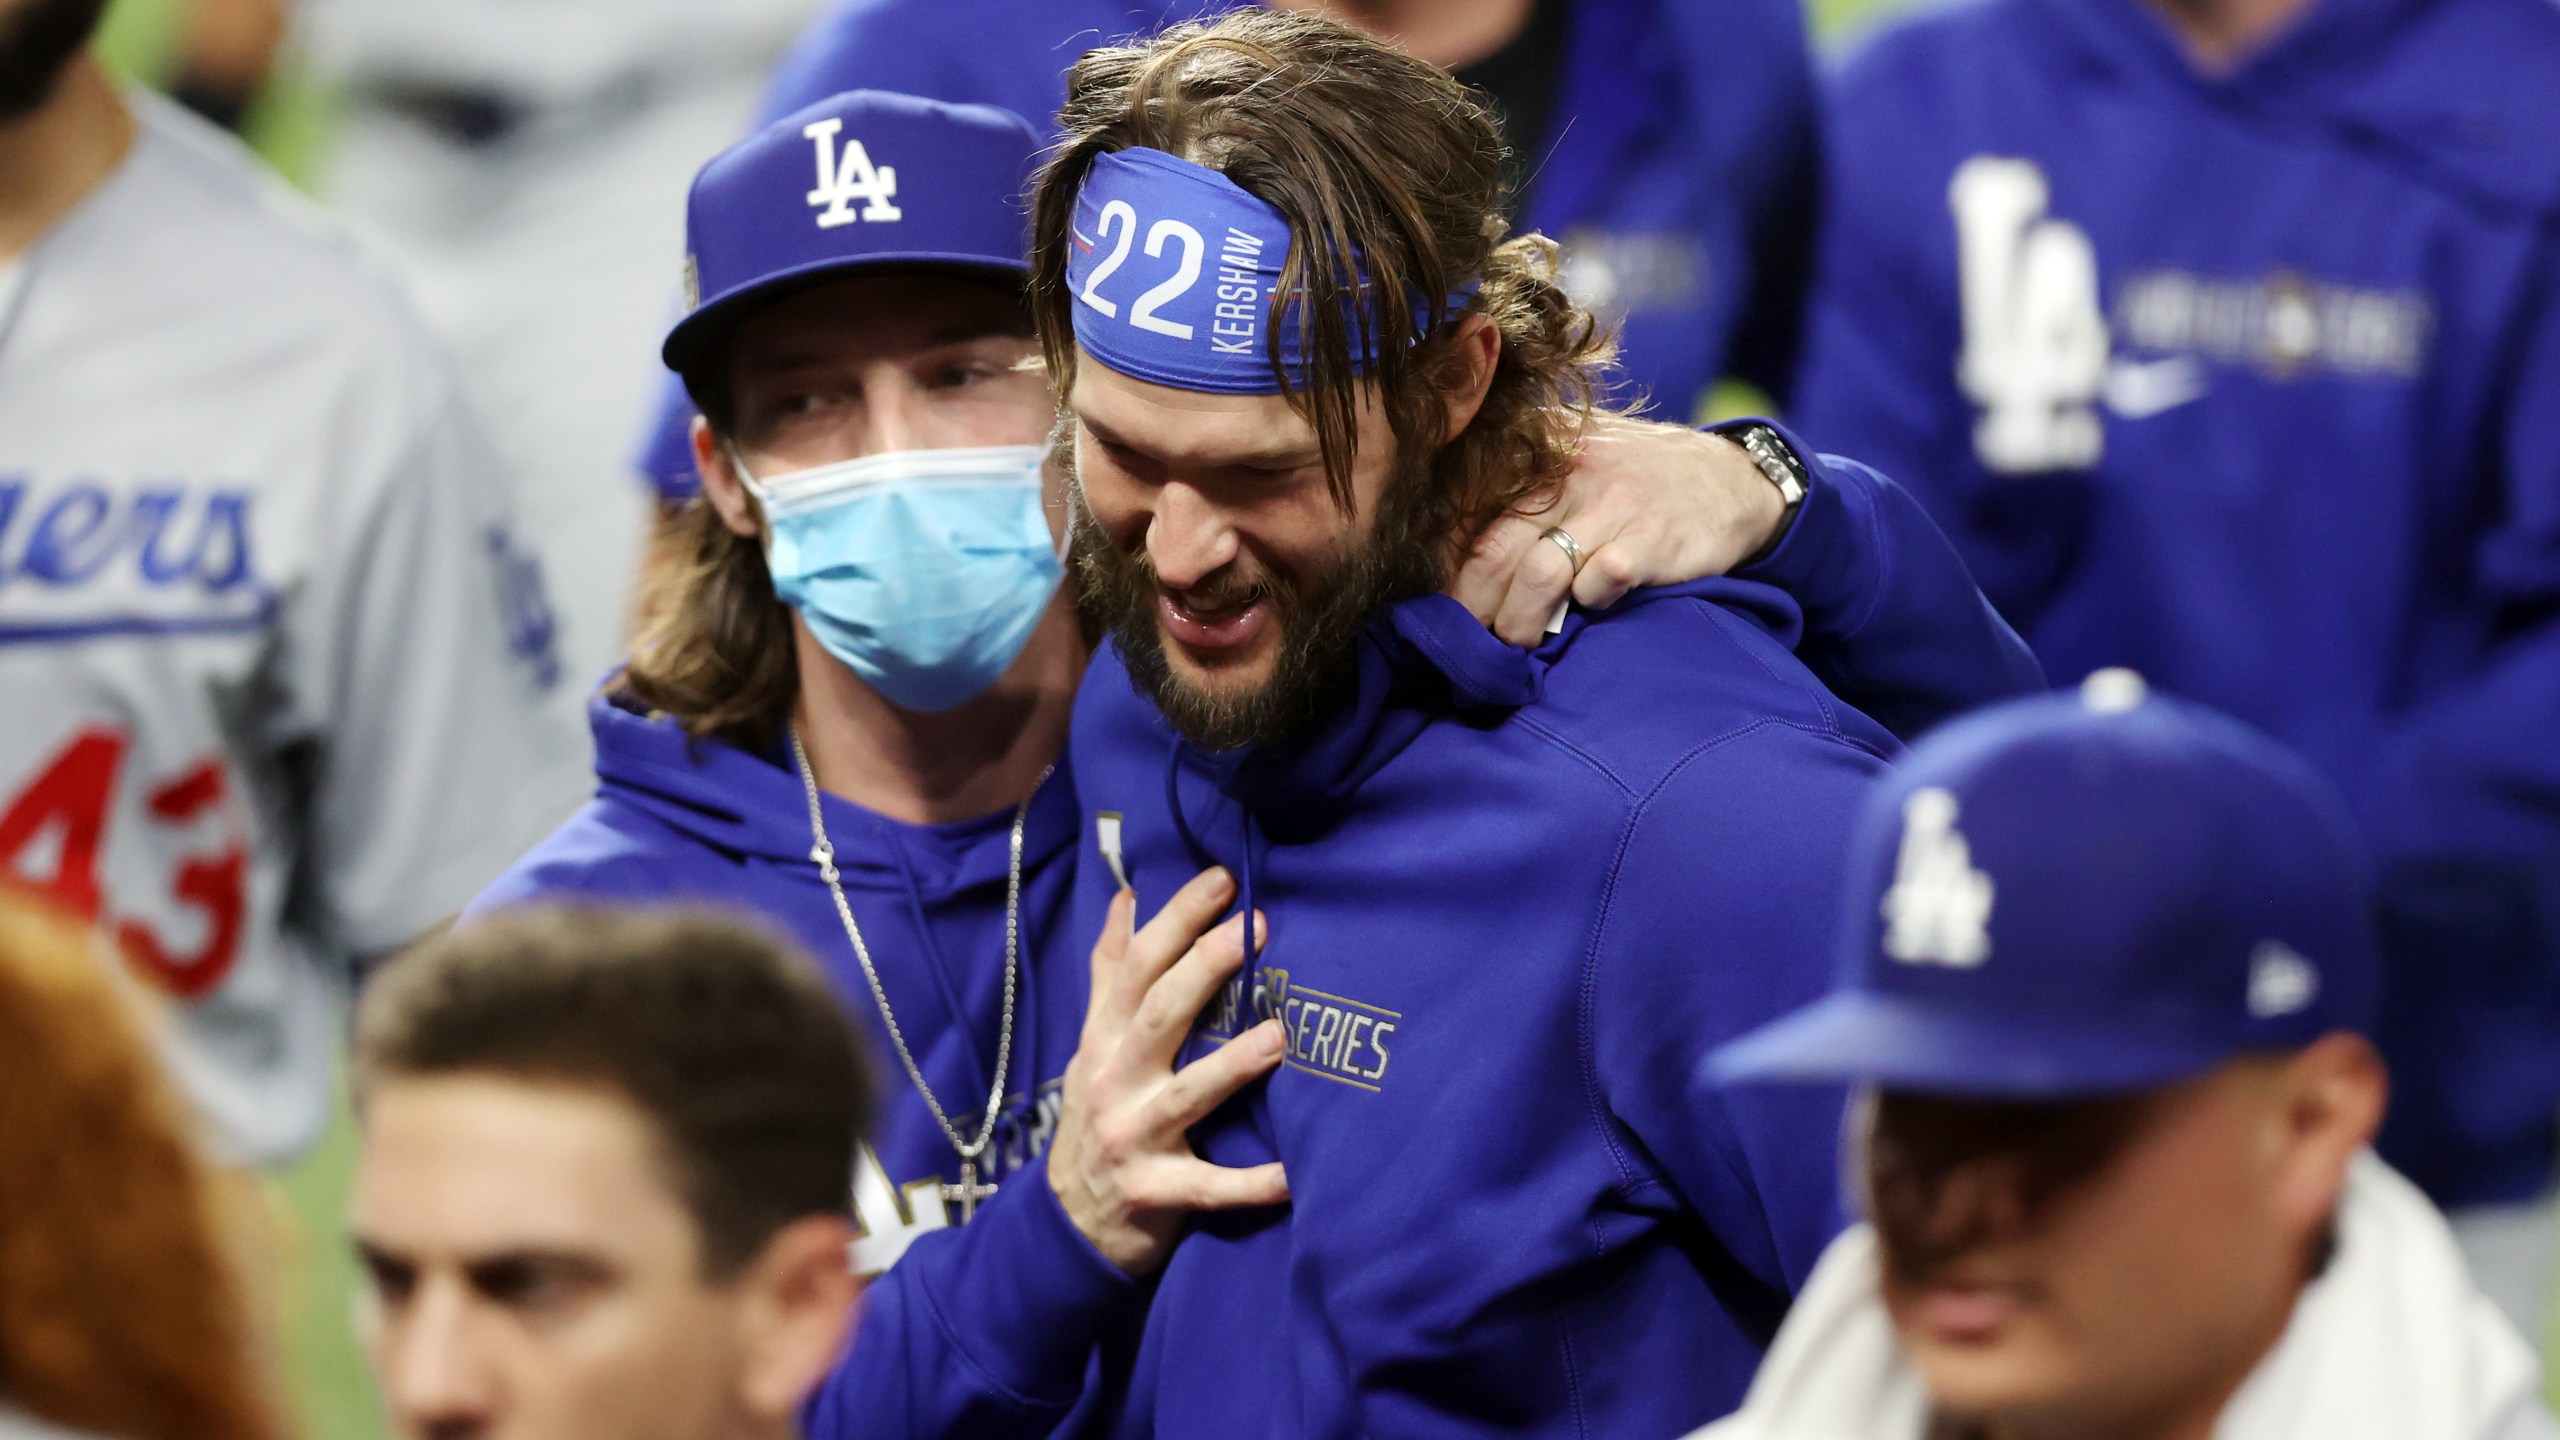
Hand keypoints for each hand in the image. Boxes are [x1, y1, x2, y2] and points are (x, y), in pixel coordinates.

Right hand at [1048, 868, 1288, 1274]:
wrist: (1070, 1222)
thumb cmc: (1097, 1113)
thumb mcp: (1093, 1042)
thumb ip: (1110, 972)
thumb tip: (1126, 896)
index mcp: (1104, 1037)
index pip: (1136, 966)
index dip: (1176, 919)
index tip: (1223, 879)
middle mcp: (1116, 1081)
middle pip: (1159, 1014)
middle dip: (1204, 969)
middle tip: (1252, 928)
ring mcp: (1134, 1138)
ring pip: (1186, 1096)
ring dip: (1231, 1066)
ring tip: (1277, 1035)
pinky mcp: (1156, 1193)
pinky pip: (1210, 1188)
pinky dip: (1249, 1184)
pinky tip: (1292, 1176)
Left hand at [1447, 416, 1790, 646]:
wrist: (1731, 480)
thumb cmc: (1634, 482)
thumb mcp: (1574, 462)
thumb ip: (1518, 493)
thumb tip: (1447, 553)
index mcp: (1540, 448)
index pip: (1468, 505)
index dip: (1443, 562)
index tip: (1432, 602)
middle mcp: (1570, 468)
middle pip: (1494, 549)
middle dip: (1471, 607)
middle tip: (1462, 642)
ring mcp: (1614, 501)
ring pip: (1540, 574)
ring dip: (1519, 623)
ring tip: (1514, 645)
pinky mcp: (1652, 538)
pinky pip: (1599, 583)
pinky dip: (1586, 607)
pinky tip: (1586, 614)